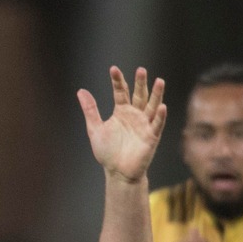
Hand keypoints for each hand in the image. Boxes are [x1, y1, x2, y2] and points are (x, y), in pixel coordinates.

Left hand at [79, 66, 166, 183]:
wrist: (117, 172)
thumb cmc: (107, 152)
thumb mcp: (95, 129)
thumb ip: (90, 110)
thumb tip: (81, 91)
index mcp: (121, 111)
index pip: (121, 92)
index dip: (117, 81)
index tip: (113, 69)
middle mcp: (135, 115)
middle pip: (139, 95)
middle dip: (140, 83)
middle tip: (141, 70)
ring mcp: (144, 125)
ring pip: (152, 106)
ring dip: (156, 94)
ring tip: (159, 81)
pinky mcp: (151, 137)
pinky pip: (157, 124)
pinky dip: (160, 116)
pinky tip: (162, 106)